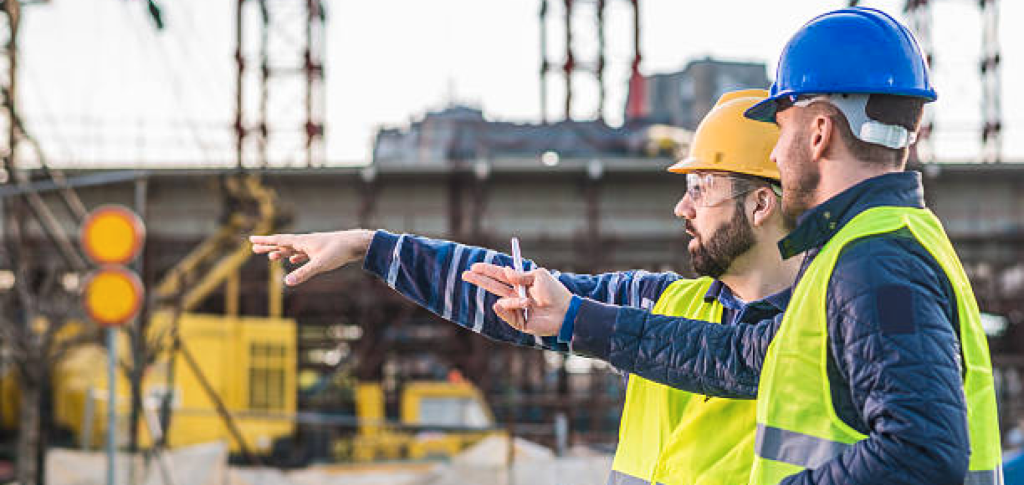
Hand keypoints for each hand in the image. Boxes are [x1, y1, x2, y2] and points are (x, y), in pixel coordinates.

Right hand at [249, 230, 373, 285]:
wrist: (356, 243)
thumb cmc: (339, 251)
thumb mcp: (320, 264)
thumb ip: (303, 273)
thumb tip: (286, 282)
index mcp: (302, 242)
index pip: (279, 240)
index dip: (265, 241)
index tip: (251, 240)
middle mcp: (306, 241)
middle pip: (283, 244)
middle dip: (269, 247)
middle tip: (254, 249)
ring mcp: (313, 245)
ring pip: (293, 248)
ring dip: (281, 252)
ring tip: (271, 257)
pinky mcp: (321, 250)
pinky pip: (304, 253)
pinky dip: (296, 256)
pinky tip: (294, 259)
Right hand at [462, 263, 571, 336]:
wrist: (565, 310)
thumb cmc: (555, 292)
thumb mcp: (539, 276)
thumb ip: (520, 274)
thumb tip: (505, 272)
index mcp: (520, 283)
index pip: (500, 275)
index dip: (487, 270)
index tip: (474, 265)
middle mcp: (516, 295)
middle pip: (493, 286)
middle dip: (479, 280)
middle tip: (465, 274)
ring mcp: (516, 309)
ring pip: (502, 301)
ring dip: (513, 300)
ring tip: (529, 301)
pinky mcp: (518, 322)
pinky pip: (506, 313)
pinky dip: (509, 308)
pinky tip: (518, 305)